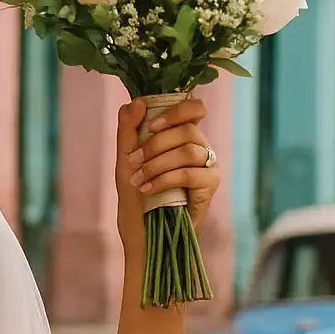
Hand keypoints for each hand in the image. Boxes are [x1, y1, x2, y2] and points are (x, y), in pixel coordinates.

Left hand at [116, 95, 221, 251]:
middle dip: (155, 144)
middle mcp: (200, 147)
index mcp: (183, 135)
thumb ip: (129, 128)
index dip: (176, 111)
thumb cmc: (136, 195)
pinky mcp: (209, 186)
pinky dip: (164, 179)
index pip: (195, 108)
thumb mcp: (126, 158)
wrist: (142, 232)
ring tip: (139, 179)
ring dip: (157, 163)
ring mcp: (208, 166)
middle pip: (188, 129)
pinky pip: (190, 173)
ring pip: (189, 149)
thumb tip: (137, 101)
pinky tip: (148, 189)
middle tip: (134, 161)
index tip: (151, 126)